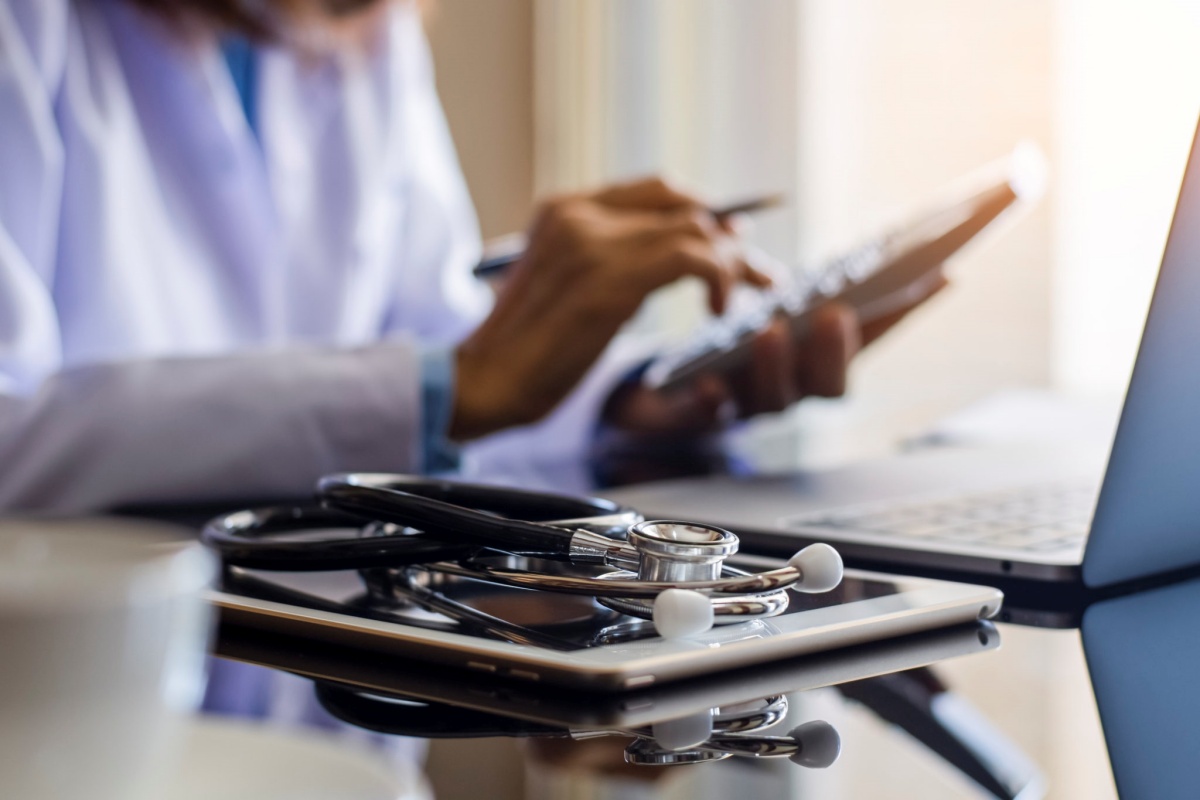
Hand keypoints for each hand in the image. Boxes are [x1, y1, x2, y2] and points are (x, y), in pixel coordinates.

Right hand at [450, 177, 770, 439]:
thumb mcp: (566, 286)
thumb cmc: (526, 350)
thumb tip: (678, 251)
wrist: (484, 381)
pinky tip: (714, 311)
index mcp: (563, 210)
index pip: (656, 190)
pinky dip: (718, 280)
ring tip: (746, 297)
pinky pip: (692, 258)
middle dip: (731, 238)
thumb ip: (610, 260)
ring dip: (734, 263)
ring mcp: (593, 241)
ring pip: (695, 229)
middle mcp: (578, 214)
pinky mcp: (610, 278)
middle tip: (760, 274)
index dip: (704, 211)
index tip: (734, 240)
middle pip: (683, 205)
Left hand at [603, 275, 947, 434]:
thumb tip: (864, 233)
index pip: (874, 336)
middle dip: (836, 350)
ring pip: (775, 400)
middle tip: (835, 314)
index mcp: (817, 356)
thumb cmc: (733, 337)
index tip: (939, 275)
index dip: (906, 312)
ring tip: (768, 330)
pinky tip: (708, 379)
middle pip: (830, 385)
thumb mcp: (775, 298)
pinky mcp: (703, 414)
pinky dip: (713, 400)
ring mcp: (751, 405)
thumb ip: (820, 279)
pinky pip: (711, 416)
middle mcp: (793, 386)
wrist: (660, 384)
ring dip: (776, 365)